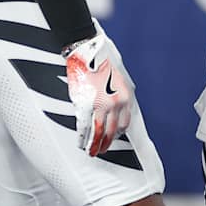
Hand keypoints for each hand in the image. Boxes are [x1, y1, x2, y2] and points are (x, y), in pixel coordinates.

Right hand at [64, 29, 131, 156]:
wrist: (86, 52)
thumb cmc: (101, 63)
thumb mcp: (119, 79)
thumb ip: (119, 95)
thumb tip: (117, 109)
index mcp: (126, 97)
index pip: (124, 124)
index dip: (117, 134)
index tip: (111, 139)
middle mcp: (116, 103)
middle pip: (111, 131)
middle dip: (106, 144)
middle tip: (101, 151)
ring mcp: (100, 105)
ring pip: (98, 132)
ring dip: (94, 145)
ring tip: (91, 152)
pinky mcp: (85, 105)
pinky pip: (84, 126)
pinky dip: (82, 137)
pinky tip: (80, 143)